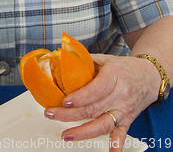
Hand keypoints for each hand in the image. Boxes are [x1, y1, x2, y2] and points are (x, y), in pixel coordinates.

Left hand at [44, 53, 160, 151]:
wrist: (150, 77)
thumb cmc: (125, 67)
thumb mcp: (107, 59)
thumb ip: (86, 61)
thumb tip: (63, 60)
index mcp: (114, 76)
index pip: (96, 90)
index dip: (80, 97)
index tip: (64, 101)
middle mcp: (120, 94)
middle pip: (93, 109)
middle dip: (70, 114)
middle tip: (52, 113)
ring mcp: (124, 110)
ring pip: (103, 124)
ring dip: (83, 132)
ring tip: (66, 135)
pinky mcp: (128, 120)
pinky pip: (121, 134)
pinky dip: (116, 145)